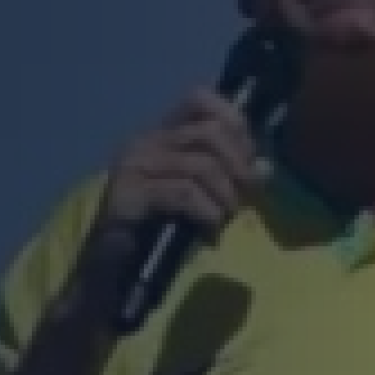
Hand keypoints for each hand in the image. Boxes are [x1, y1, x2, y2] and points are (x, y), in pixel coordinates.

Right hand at [72, 88, 270, 319]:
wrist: (108, 276)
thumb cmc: (153, 238)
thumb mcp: (198, 202)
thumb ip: (227, 179)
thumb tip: (266, 168)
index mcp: (158, 136)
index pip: (199, 99)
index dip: (235, 125)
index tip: (247, 162)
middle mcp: (143, 142)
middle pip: (210, 131)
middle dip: (239, 165)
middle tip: (246, 198)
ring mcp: (132, 167)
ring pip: (201, 164)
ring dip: (226, 196)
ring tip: (227, 220)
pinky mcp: (127, 196)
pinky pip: (183, 192)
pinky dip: (207, 212)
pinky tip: (210, 232)